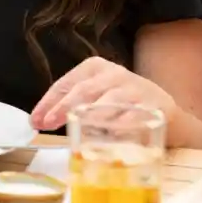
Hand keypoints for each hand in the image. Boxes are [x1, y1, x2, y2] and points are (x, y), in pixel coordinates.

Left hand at [30, 57, 177, 131]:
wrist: (165, 110)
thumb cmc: (121, 105)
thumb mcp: (95, 98)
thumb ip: (68, 107)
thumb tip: (37, 121)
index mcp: (95, 68)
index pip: (66, 83)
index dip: (49, 102)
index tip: (36, 121)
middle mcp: (114, 74)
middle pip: (85, 90)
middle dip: (64, 107)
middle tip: (49, 124)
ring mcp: (136, 88)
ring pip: (110, 100)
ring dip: (92, 115)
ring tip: (77, 126)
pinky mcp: (155, 105)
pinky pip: (135, 115)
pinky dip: (123, 125)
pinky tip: (112, 134)